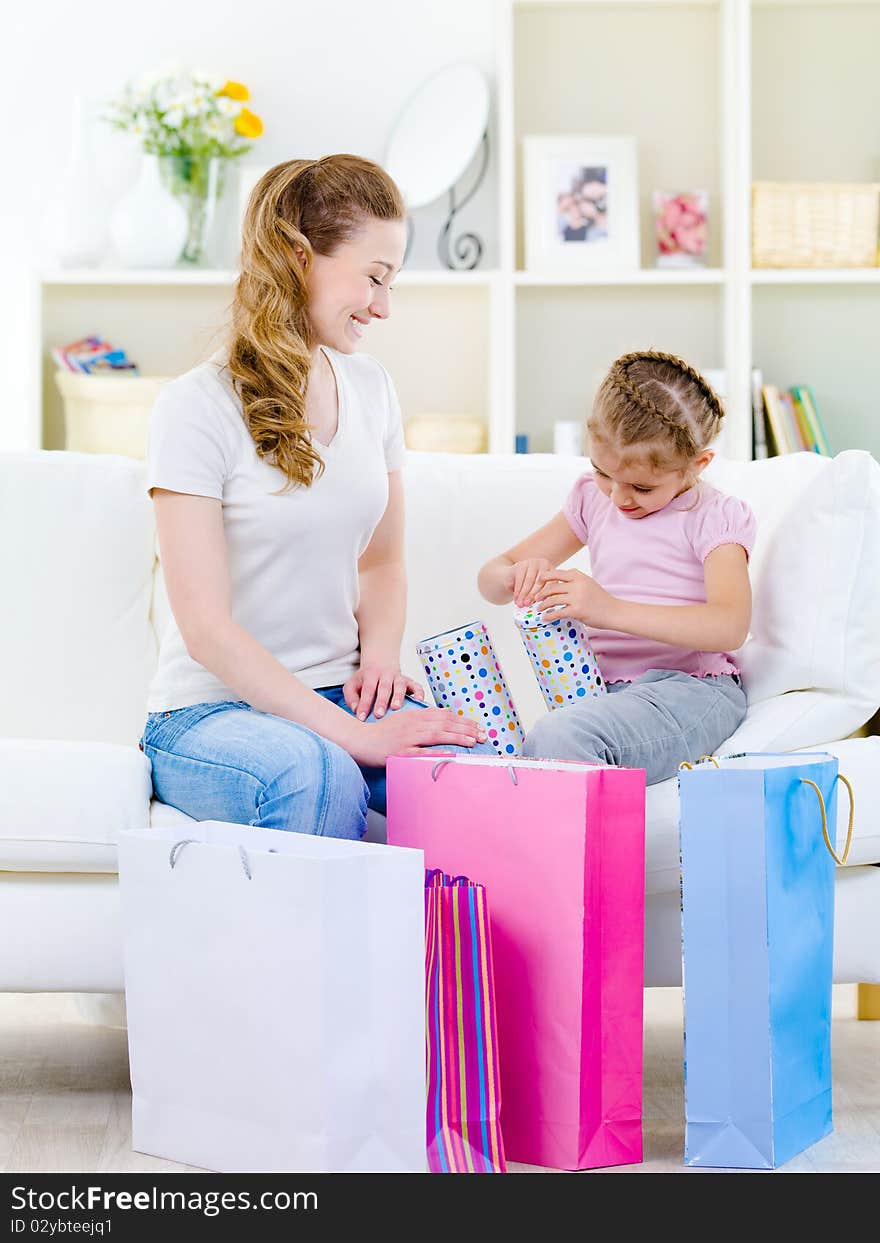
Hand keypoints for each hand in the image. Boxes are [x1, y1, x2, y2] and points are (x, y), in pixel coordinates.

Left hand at [343, 665, 425, 720]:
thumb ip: (351, 697)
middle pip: (384, 687)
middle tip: (379, 714)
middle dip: (382, 701)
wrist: (380, 664)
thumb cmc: (365, 680)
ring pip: (400, 686)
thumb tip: (356, 710)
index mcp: (370, 675)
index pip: (367, 689)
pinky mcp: (410, 682)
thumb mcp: (352, 685)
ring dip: (399, 697)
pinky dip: (419, 693)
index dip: (364, 704)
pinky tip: (419, 700)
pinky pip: (416, 686)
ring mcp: (399, 678)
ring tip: (396, 708)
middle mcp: (386, 675)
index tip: (361, 717)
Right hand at [348, 707, 486, 767]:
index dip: (463, 721)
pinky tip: (450, 754)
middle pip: (445, 724)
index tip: (478, 726)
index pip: (445, 716)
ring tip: (473, 741)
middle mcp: (414, 724)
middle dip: (467, 729)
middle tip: (483, 735)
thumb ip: (424, 716)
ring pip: (437, 735)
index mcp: (416, 715)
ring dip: (457, 737)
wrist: (360, 740)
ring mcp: (408, 737)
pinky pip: (422, 752)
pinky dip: (437, 752)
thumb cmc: (382, 732)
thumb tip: (445, 714)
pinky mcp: (401, 751)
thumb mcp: (405, 719)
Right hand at [509, 557, 555, 607]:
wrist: (514, 578)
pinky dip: (517, 591)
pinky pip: (519, 579)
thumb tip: (544, 606)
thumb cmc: (530, 587)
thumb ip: (543, 595)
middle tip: (528, 605)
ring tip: (520, 604)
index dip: (545, 594)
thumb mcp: (539, 590)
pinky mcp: (520, 565)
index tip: (541, 604)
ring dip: (524, 594)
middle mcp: (544, 564)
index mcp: (553, 571)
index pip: (551, 583)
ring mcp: (532, 562)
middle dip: (532, 595)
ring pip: (529, 581)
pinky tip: (516, 598)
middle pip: (539, 582)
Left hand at [534, 568, 614, 627]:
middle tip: (535, 599)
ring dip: (543, 605)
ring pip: (552, 600)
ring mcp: (577, 597)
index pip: (555, 573)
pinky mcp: (577, 610)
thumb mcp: (588, 583)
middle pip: (551, 587)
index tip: (537, 584)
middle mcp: (577, 584)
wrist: (614, 611)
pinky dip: (549, 615)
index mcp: (579, 576)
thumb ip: (574, 581)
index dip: (544, 578)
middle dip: (540, 594)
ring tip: (539, 609)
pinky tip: (545, 618)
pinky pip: (557, 612)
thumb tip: (557, 582)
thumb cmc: (600, 599)